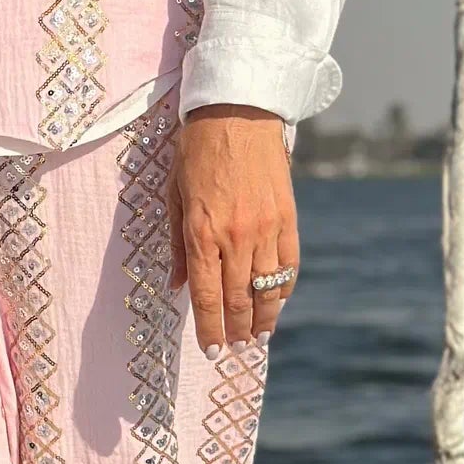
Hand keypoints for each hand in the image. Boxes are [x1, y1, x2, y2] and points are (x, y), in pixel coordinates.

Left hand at [167, 106, 298, 350]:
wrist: (237, 113)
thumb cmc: (196, 151)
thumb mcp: (174, 196)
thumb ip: (177, 245)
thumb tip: (176, 286)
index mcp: (201, 234)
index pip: (207, 297)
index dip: (210, 329)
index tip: (213, 350)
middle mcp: (235, 238)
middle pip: (238, 300)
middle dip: (236, 331)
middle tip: (235, 348)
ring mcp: (265, 229)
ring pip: (267, 289)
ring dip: (263, 319)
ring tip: (258, 337)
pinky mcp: (288, 218)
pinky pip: (288, 264)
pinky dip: (283, 288)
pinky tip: (277, 302)